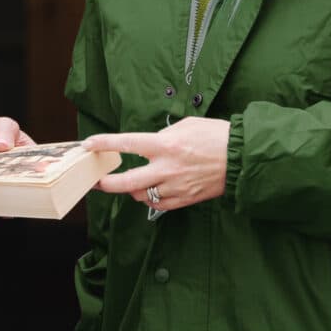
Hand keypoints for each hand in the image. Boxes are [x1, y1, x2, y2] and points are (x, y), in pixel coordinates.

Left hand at [83, 118, 229, 211]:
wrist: (241, 158)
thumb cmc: (216, 136)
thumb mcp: (186, 125)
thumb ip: (163, 136)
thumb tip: (149, 145)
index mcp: (165, 145)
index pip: (127, 143)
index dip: (105, 144)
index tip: (89, 144)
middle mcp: (167, 168)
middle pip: (126, 182)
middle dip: (107, 184)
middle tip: (97, 181)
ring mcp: (175, 187)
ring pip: (141, 196)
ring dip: (132, 190)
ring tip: (131, 182)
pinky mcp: (185, 199)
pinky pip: (159, 205)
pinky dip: (151, 199)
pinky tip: (152, 191)